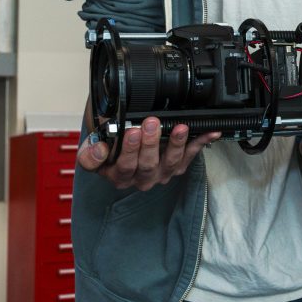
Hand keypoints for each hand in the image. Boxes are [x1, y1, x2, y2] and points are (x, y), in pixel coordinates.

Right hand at [77, 117, 220, 190]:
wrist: (123, 147)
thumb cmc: (108, 149)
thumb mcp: (91, 152)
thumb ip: (90, 154)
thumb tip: (99, 150)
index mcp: (119, 176)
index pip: (124, 166)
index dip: (129, 150)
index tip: (131, 132)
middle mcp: (142, 178)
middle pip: (148, 164)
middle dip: (151, 142)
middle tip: (152, 123)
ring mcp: (162, 173)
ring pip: (171, 162)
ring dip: (177, 143)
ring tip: (179, 128)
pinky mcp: (177, 167)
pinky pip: (191, 155)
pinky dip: (201, 142)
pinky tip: (211, 133)